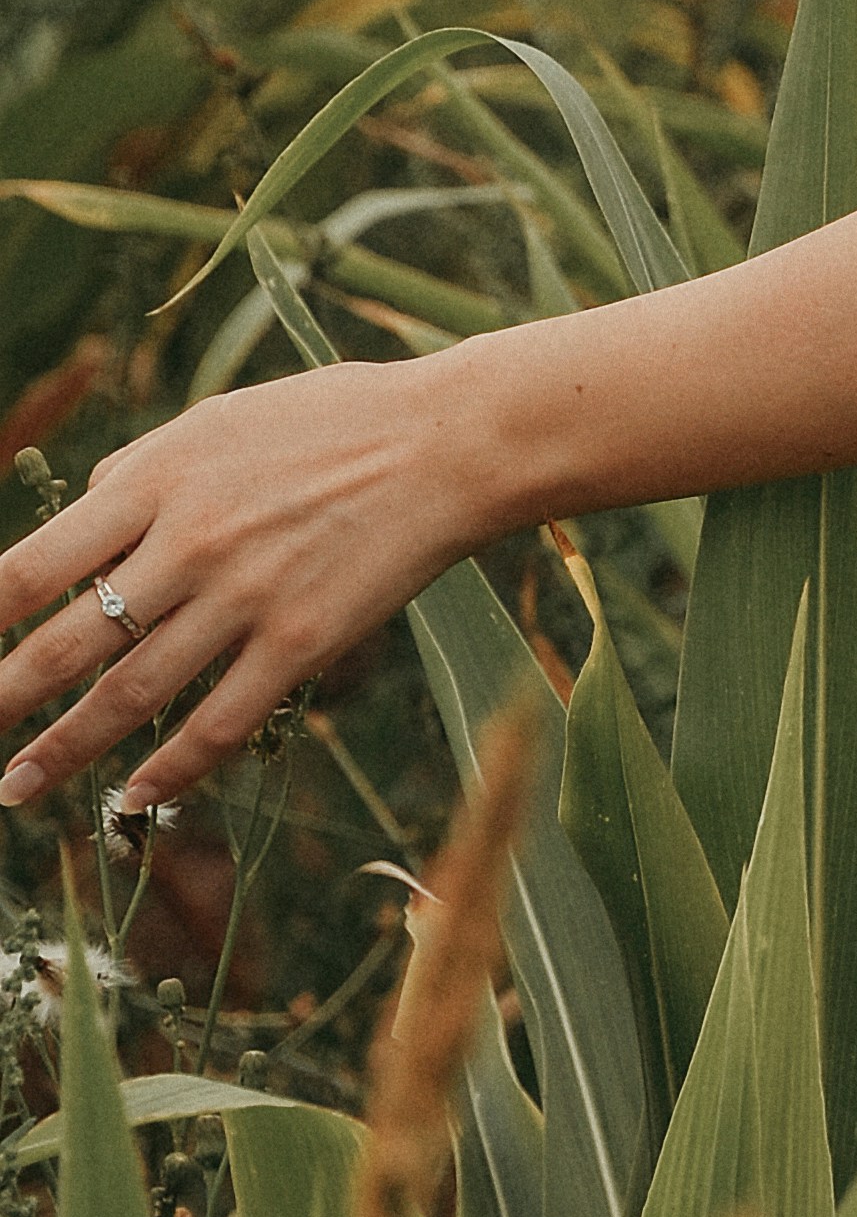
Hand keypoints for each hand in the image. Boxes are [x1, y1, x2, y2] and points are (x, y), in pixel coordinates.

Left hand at [0, 353, 474, 818]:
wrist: (451, 441)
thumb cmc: (331, 420)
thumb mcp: (216, 420)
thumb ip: (136, 475)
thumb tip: (73, 533)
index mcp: (158, 479)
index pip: (31, 566)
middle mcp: (190, 541)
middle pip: (65, 643)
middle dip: (1, 700)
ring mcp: (247, 596)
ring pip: (130, 694)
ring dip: (64, 750)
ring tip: (15, 786)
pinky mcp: (304, 641)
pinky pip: (220, 723)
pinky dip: (169, 768)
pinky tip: (133, 796)